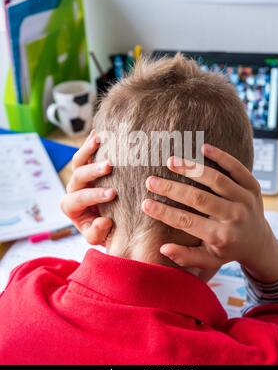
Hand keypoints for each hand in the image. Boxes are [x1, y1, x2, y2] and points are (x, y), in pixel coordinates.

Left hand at [60, 129, 115, 244]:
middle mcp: (73, 189)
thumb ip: (97, 233)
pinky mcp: (89, 166)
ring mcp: (81, 176)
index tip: (112, 194)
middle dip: (92, 171)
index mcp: (72, 208)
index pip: (77, 199)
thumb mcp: (101, 238)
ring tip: (101, 140)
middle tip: (109, 166)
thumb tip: (103, 221)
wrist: (113, 221)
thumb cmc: (107, 231)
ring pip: (78, 160)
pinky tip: (100, 131)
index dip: (93, 195)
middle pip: (77, 176)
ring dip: (89, 149)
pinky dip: (92, 141)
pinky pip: (87, 151)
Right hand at [142, 144, 277, 283]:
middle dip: (172, 189)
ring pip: (216, 180)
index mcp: (221, 236)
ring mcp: (245, 200)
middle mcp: (234, 217)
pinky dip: (221, 156)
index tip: (145, 203)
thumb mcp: (208, 260)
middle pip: (199, 199)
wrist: (259, 243)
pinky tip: (203, 147)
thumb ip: (186, 256)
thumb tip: (163, 248)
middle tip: (151, 180)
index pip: (187, 222)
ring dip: (192, 169)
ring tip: (171, 161)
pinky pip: (237, 168)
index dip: (164, 213)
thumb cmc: (227, 250)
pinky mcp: (253, 186)